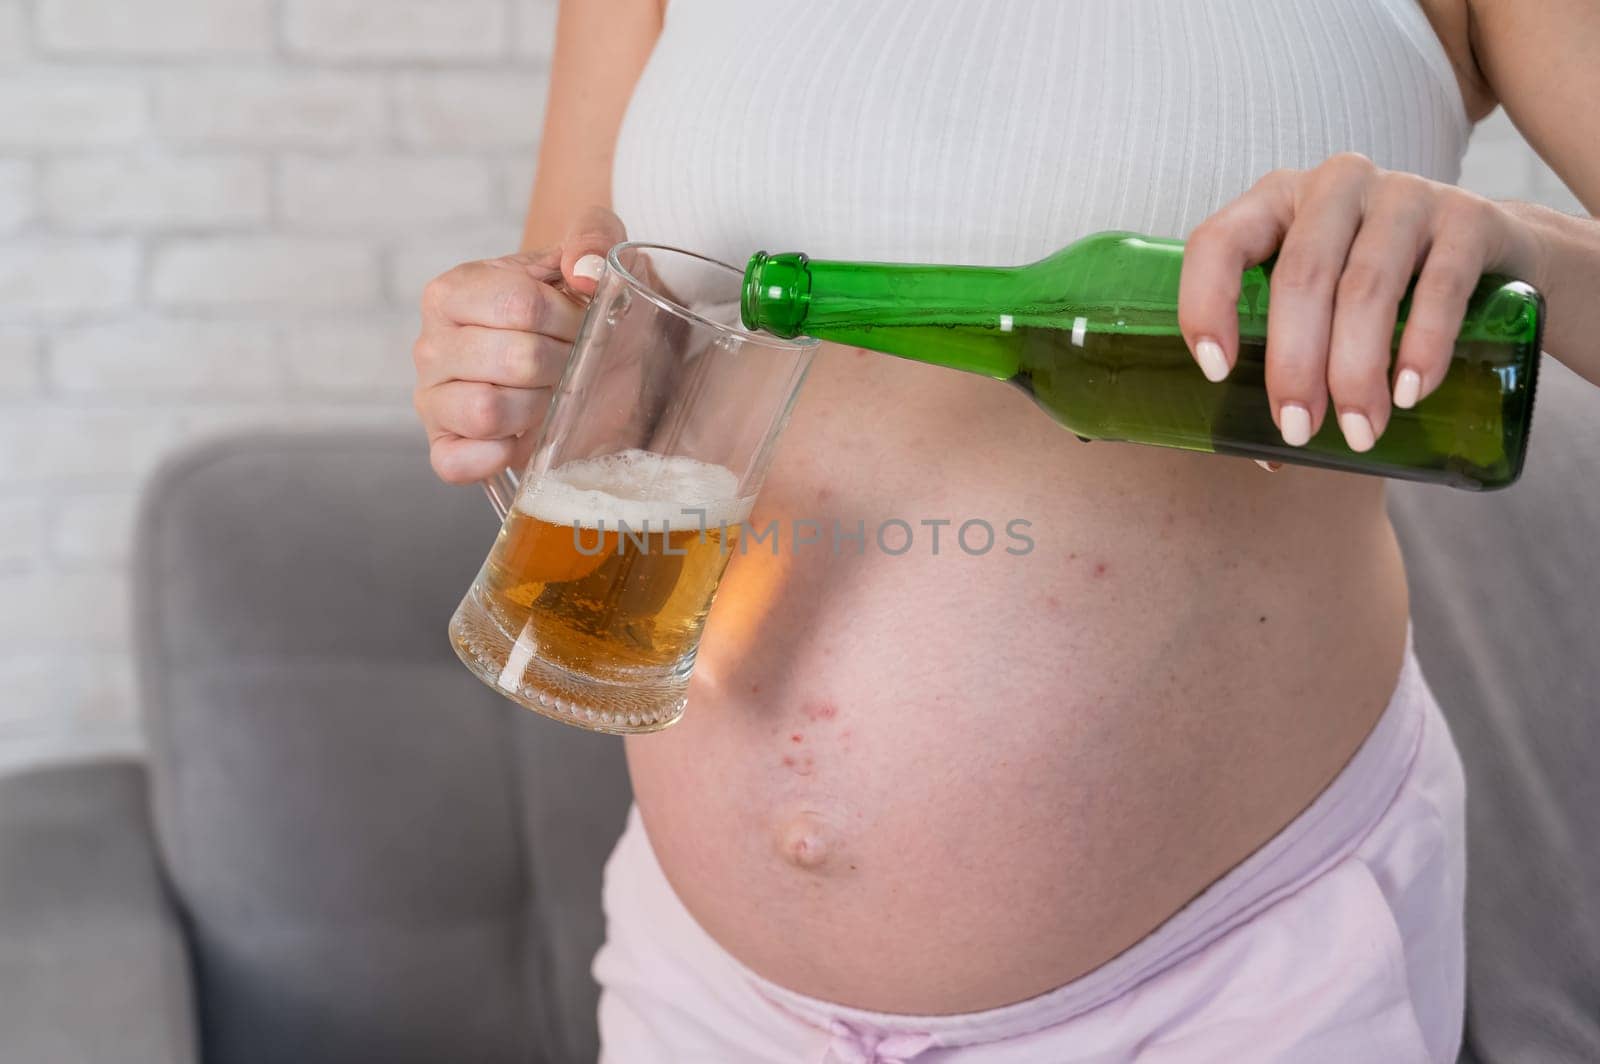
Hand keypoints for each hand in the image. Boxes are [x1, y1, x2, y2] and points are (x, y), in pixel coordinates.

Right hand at [413, 207, 627, 482]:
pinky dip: (492, 456)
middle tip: (573, 362)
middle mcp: (431, 344)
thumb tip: (583, 269)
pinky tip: (522, 438)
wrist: (575, 349)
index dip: (568, 320)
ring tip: (551, 395)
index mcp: (455, 291)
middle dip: (562, 364)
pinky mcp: (444, 446)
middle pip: (513, 358)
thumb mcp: (592, 253)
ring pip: (486, 410)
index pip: (519, 304)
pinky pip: (453, 462)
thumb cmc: (576, 302)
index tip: (582, 323)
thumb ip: (592, 238)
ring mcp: (432, 398)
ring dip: (539, 407)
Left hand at [1178, 153, 1541, 452]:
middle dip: (1294, 365)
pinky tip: (1409, 393)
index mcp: (1275, 203)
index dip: (1207, 305)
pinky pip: (1439, 287)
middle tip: (1297, 430)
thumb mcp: (1320, 303)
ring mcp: (1404, 195)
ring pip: (1365, 287)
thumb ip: (1288, 362)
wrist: (1488, 249)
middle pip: (1300, 277)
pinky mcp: (1469, 216)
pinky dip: (1422, 348)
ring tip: (1358, 430)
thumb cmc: (1377, 285)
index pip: (1219, 242)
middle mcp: (1335, 187)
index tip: (1217, 374)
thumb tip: (1268, 459)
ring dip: (1356, 370)